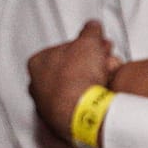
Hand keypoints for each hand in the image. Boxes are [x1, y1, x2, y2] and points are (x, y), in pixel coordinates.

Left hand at [27, 21, 117, 140]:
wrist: (82, 111)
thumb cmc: (78, 74)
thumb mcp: (88, 41)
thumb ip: (90, 31)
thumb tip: (92, 26)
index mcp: (38, 62)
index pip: (65, 49)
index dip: (87, 47)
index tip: (101, 48)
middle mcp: (37, 85)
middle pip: (72, 69)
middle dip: (93, 64)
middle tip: (109, 61)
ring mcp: (47, 106)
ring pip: (77, 87)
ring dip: (95, 80)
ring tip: (111, 78)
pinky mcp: (60, 122)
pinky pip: (80, 105)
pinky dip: (92, 99)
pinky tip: (104, 95)